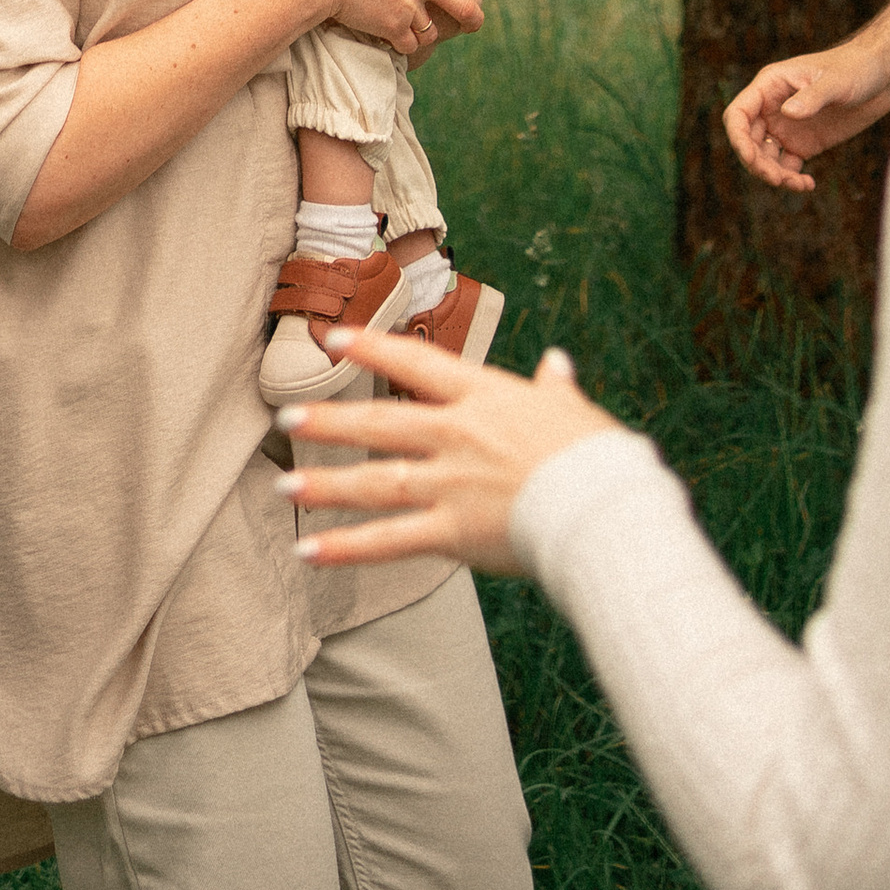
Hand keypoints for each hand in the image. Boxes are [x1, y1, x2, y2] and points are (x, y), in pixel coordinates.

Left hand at [280, 326, 617, 571]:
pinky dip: (347, 547)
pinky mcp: (454, 532)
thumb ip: (556, 388)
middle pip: (382, 424)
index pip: (416, 364)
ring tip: (285, 485)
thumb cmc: (596, 457)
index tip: (334, 338)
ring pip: (375, 481)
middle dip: (332, 422)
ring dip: (327, 484)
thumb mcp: (571, 411)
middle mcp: (458, 435)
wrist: (604, 507)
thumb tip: (558, 364)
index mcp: (484, 398)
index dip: (372, 349)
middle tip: (287, 418)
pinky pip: (390, 541)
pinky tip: (309, 551)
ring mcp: (451, 484)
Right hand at [293, 0, 478, 59]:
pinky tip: (399, 38)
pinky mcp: (392, 27)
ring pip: (433, 28)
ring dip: (427, 26)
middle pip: (465, 4)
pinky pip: (410, 45)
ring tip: (422, 27)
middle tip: (471, 17)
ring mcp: (409, 6)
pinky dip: (406, 43)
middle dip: (471, 12)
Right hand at [722, 36, 889, 192]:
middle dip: (758, 164)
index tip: (751, 158)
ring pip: (765, 158)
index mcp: (770, 86)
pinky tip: (808, 184)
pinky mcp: (803, 143)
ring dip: (774, 175)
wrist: (880, 77)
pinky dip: (791, 179)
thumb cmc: (855, 68)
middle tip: (779, 179)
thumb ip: (812, 96)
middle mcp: (773, 108)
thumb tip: (787, 114)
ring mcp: (787, 127)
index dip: (738, 138)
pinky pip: (786, 167)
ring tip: (799, 184)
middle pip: (748, 142)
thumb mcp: (835, 81)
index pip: (738, 114)